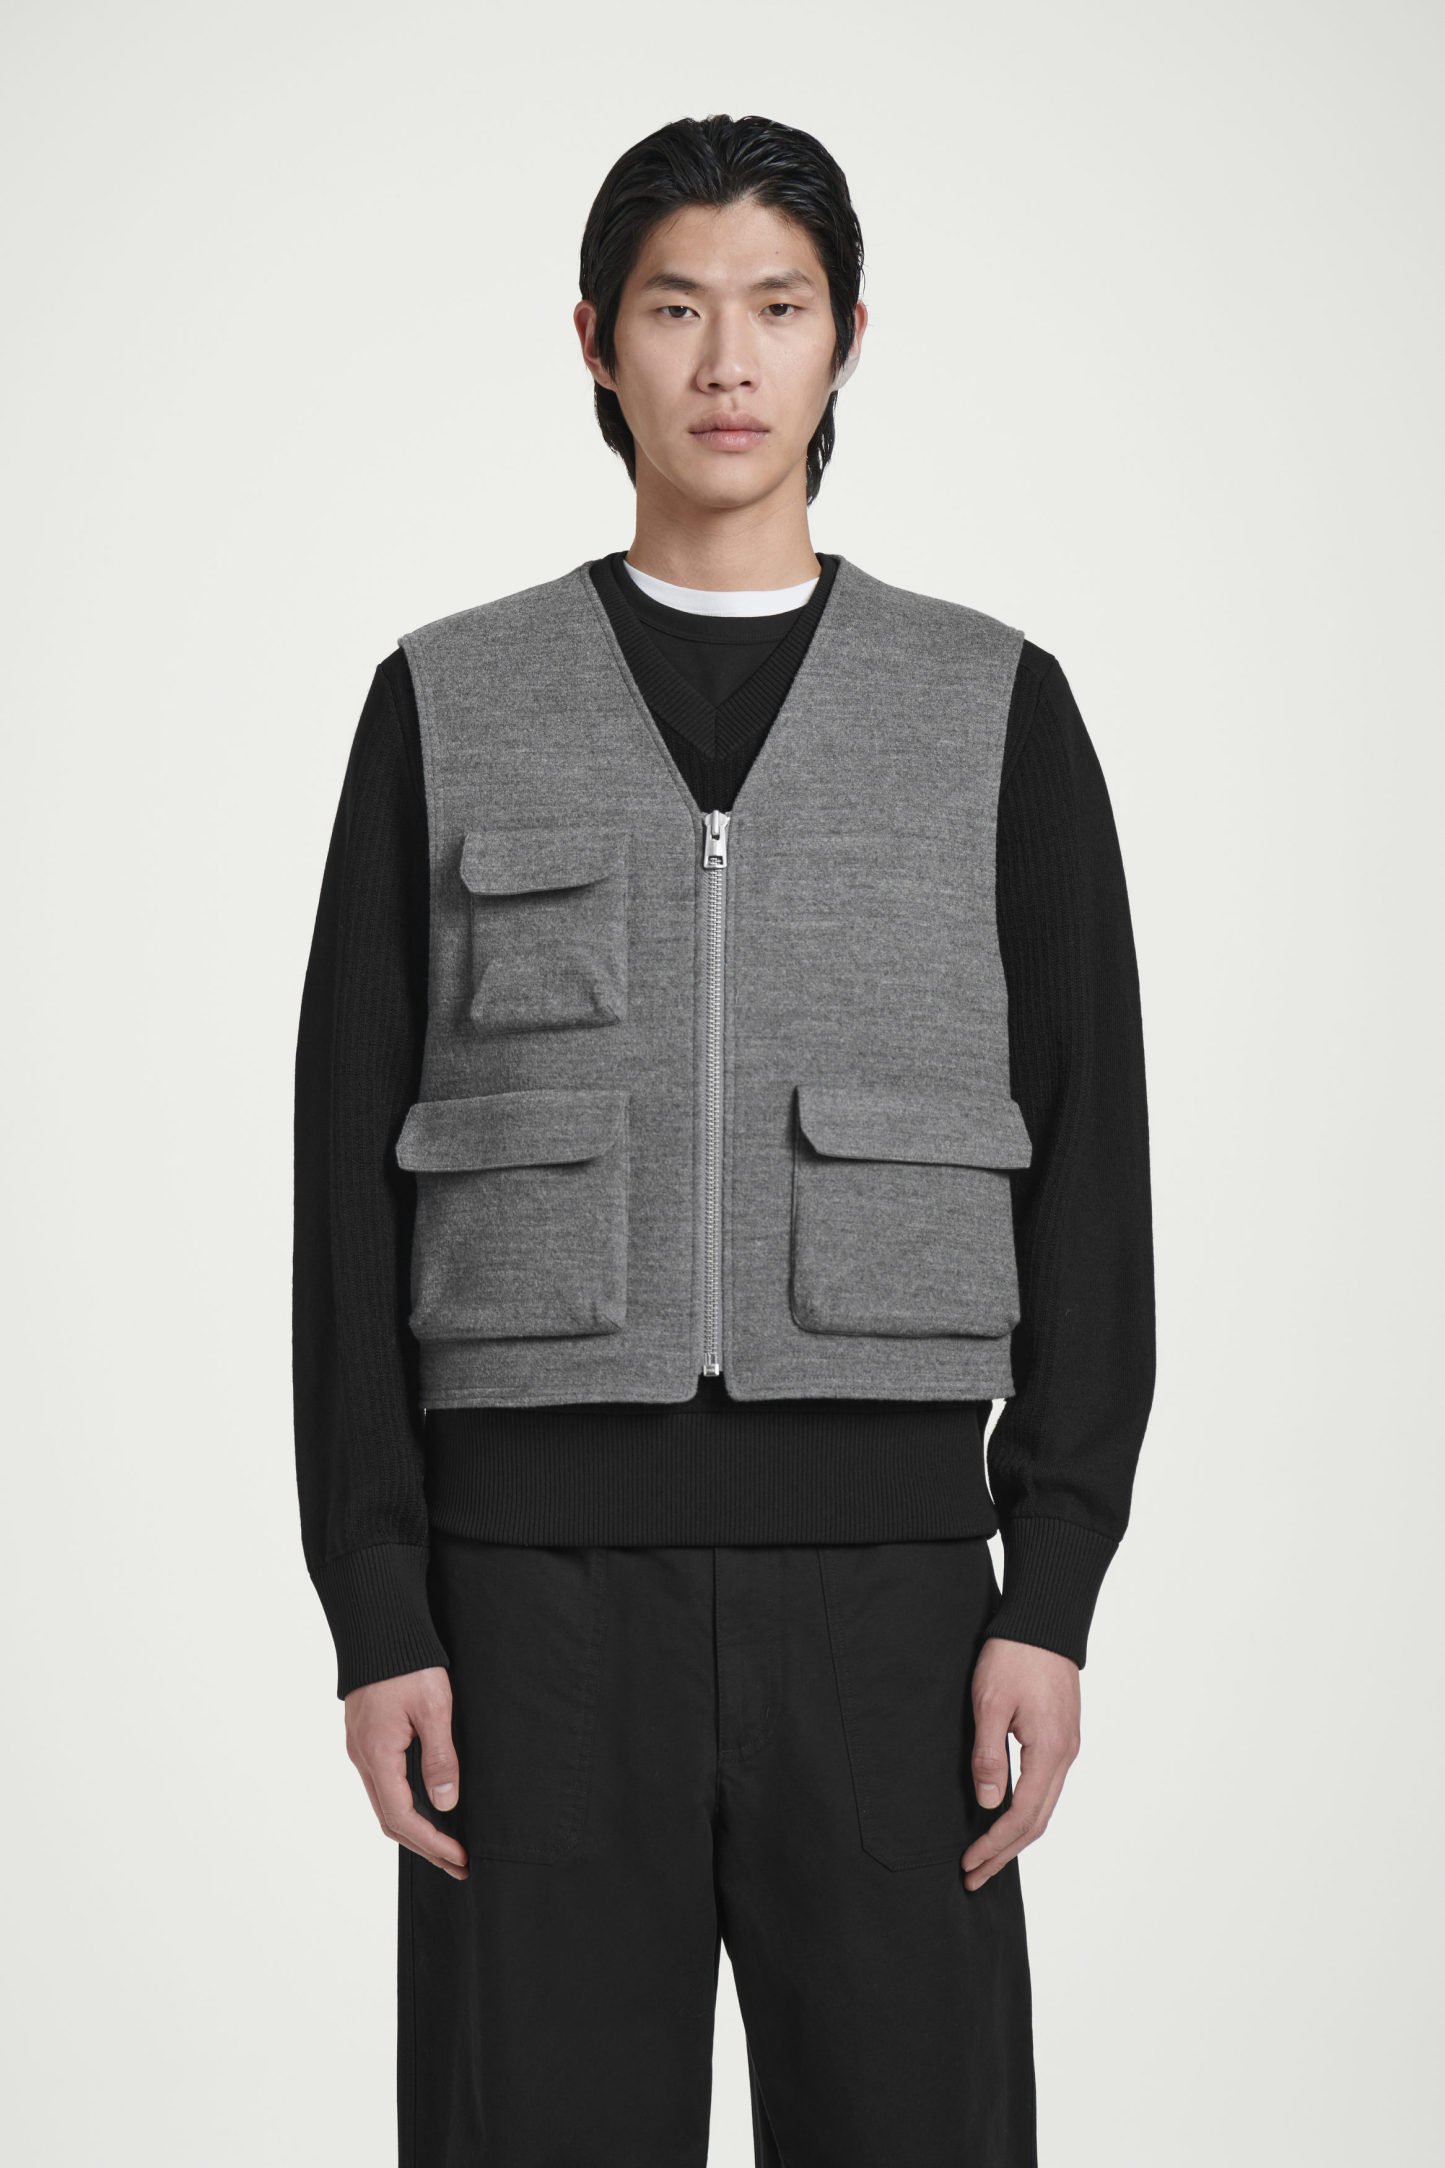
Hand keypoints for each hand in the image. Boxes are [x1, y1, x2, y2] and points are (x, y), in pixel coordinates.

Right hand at [344, 1666, 468, 1879]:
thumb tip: (446, 1803)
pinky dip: (404, 1805)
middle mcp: (362, 1758)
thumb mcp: (433, 1708)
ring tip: (447, 1845)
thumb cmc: (407, 1663)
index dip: (432, 1843)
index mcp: (377, 1755)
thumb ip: (440, 1756)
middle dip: (425, 1846)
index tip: (459, 1858)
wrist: (378, 1626)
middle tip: (459, 1864)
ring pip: (384, 1803)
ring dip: (415, 1828)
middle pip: (390, 1819)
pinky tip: (426, 1807)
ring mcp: (361, 1748)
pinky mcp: (366, 1738)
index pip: (402, 1818)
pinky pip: (382, 1784)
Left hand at [961, 1636, 1079, 1891]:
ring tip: (987, 1856)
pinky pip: (1046, 1786)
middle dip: (1004, 1853)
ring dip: (1015, 1835)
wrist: (1045, 1619)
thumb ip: (989, 1755)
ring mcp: (1067, 1745)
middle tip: (974, 1876)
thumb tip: (987, 1804)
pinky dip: (1026, 1810)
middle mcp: (1065, 1755)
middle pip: (1037, 1821)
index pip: (1022, 1816)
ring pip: (1044, 1806)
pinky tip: (1006, 1814)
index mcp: (1049, 1751)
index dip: (994, 1845)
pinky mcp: (1062, 1735)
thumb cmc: (1013, 1655)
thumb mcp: (990, 1703)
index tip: (969, 1864)